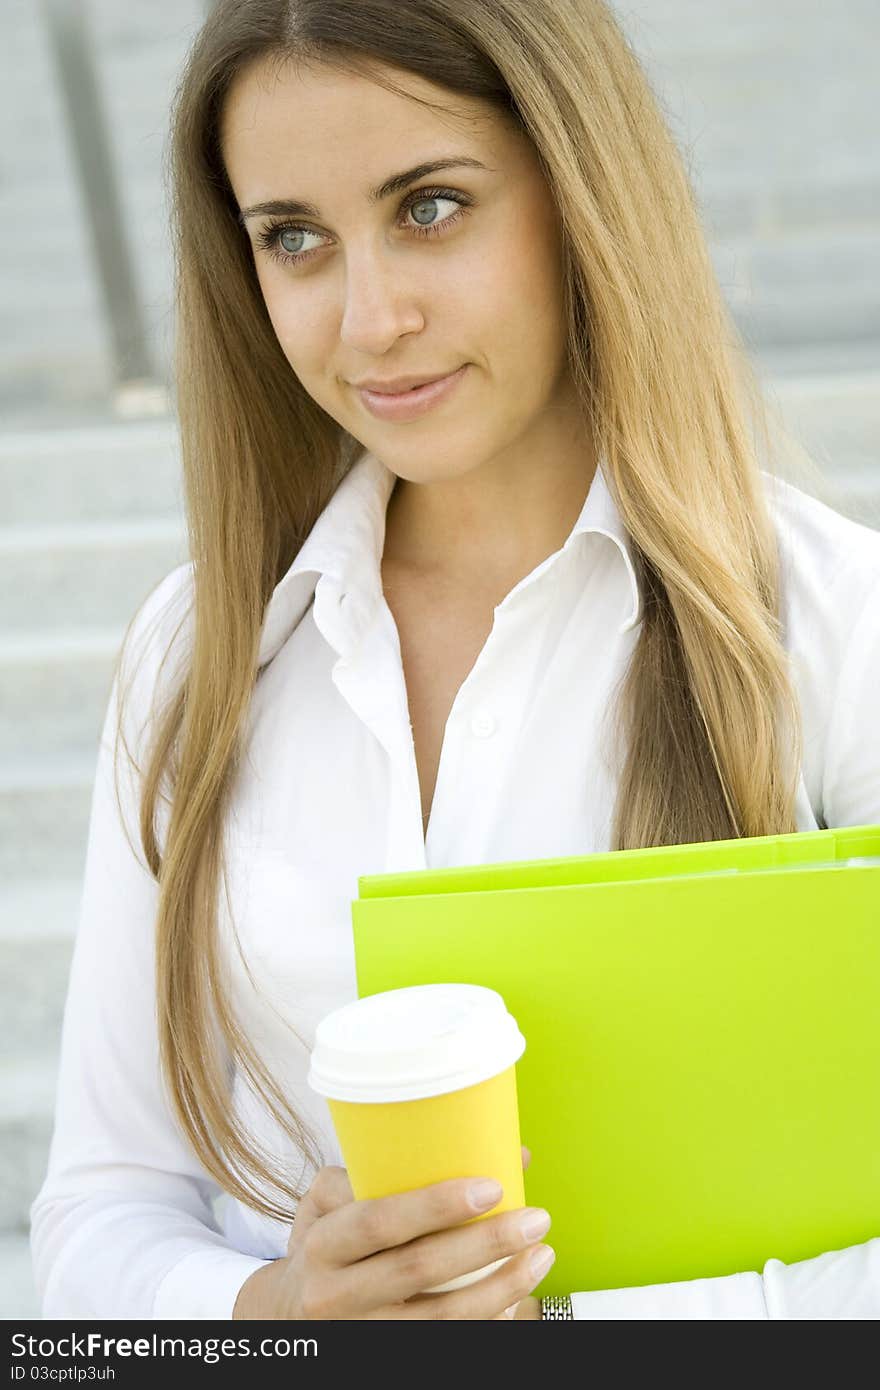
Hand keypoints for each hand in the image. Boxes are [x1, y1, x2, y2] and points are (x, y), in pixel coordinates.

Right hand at [233, 1145, 552, 1319]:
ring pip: (441, 1318)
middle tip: (535, 1219)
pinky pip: (444, 1344)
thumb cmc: (325, 1243)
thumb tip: (495, 1148)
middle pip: (418, 1271)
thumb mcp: (332, 1200)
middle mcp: (337, 1295)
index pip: (379, 1222)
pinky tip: (514, 1300)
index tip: (491, 1187)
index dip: (435, 1205)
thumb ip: (389, 1171)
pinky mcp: (385, 1357)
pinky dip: (484, 1322)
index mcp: (323, 1244)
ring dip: (501, 1288)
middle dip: (485, 1244)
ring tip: (541, 1256)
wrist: (287, 1316)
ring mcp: (363, 1334)